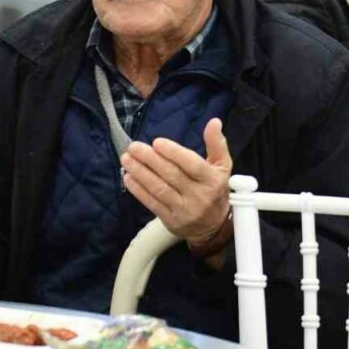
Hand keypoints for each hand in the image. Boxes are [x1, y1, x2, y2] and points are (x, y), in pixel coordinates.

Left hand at [121, 118, 231, 244]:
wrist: (214, 227)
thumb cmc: (215, 189)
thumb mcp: (222, 167)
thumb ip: (217, 144)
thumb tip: (214, 121)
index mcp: (212, 180)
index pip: (191, 164)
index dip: (173, 153)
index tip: (156, 142)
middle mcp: (199, 196)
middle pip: (171, 175)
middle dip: (150, 159)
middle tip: (133, 147)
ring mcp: (184, 210)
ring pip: (159, 189)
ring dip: (140, 173)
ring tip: (126, 159)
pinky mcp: (171, 221)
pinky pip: (152, 203)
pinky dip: (138, 191)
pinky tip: (128, 178)